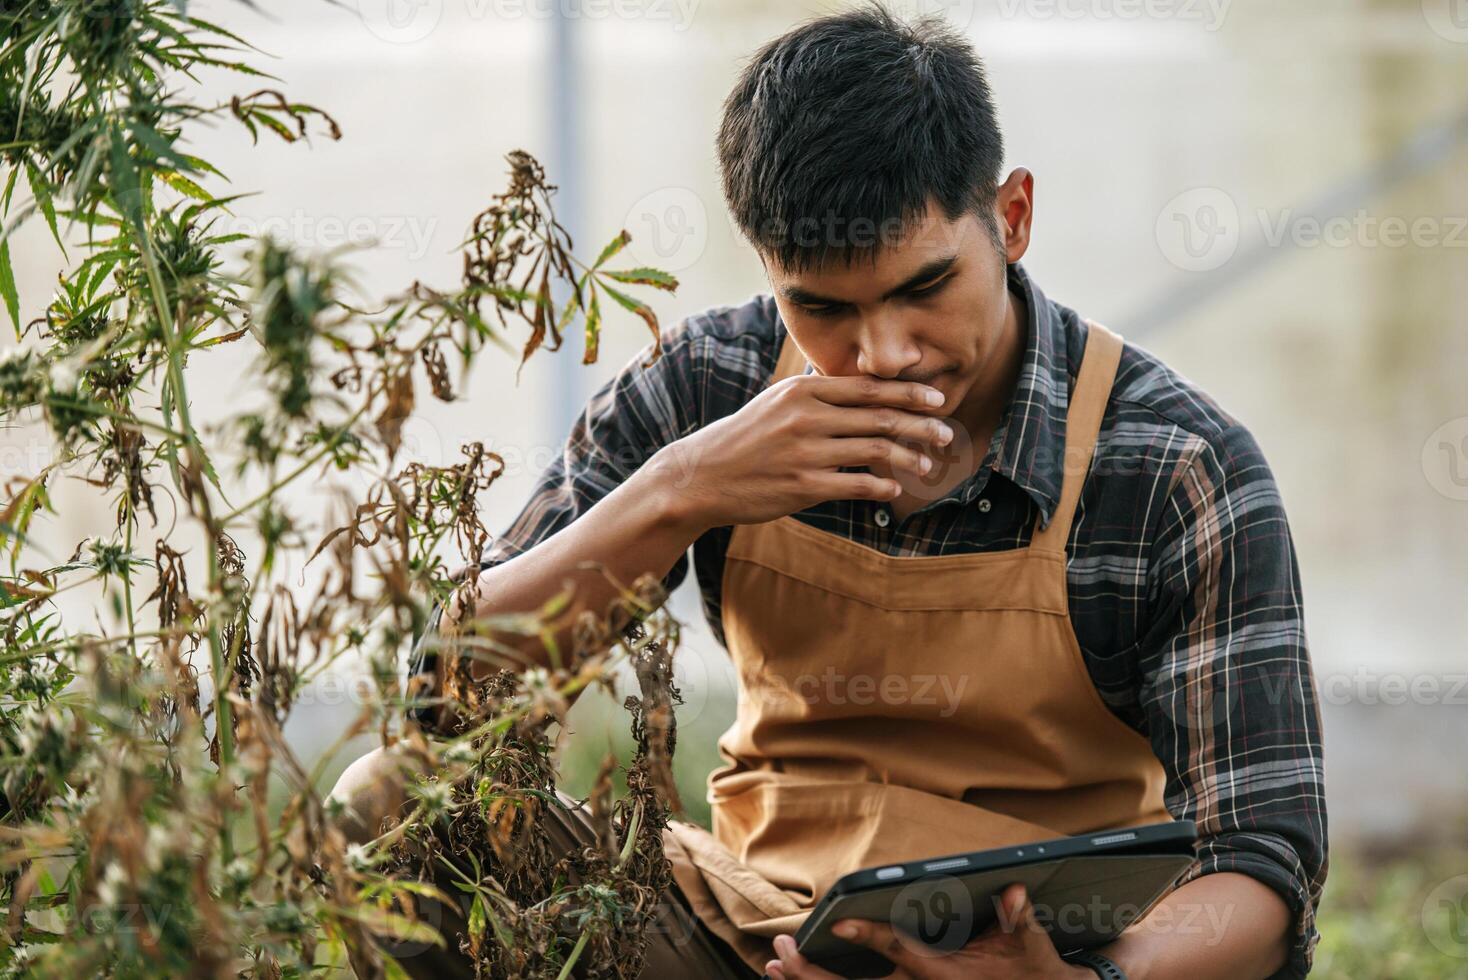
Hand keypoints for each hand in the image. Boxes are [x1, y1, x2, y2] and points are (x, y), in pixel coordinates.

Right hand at [646, 371, 953, 531]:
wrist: (702, 476)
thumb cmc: (744, 439)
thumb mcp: (776, 404)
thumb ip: (817, 396)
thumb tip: (862, 392)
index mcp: (802, 392)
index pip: (868, 389)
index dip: (908, 394)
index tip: (936, 400)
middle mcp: (806, 418)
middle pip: (880, 418)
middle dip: (921, 426)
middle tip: (946, 433)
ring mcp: (805, 453)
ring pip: (875, 452)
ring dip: (909, 458)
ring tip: (927, 465)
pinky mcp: (803, 487)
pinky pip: (857, 486)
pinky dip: (882, 487)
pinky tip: (895, 489)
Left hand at [765, 883, 1092, 979]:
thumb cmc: (1032, 969)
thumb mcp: (1030, 945)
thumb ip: (1018, 918)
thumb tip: (1014, 891)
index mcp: (943, 974)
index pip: (898, 951)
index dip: (867, 935)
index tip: (836, 921)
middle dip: (813, 973)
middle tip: (781, 949)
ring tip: (775, 966)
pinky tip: (798, 978)